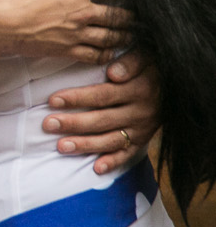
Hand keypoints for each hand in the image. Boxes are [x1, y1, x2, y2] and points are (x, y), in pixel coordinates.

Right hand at [0, 0, 132, 58]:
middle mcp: (84, 12)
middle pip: (121, 15)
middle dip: (135, 14)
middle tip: (146, 15)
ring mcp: (75, 33)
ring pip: (113, 37)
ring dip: (126, 35)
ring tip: (134, 34)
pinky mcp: (64, 50)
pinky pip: (95, 55)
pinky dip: (108, 54)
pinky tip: (111, 52)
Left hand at [45, 50, 160, 173]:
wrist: (177, 87)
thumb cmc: (152, 66)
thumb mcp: (146, 57)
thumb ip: (131, 63)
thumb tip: (114, 73)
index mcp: (137, 90)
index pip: (101, 96)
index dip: (77, 98)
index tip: (52, 100)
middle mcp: (139, 112)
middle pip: (101, 120)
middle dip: (73, 123)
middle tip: (48, 124)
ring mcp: (142, 129)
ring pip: (111, 140)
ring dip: (86, 145)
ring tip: (61, 147)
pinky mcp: (144, 140)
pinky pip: (129, 154)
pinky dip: (113, 162)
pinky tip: (96, 168)